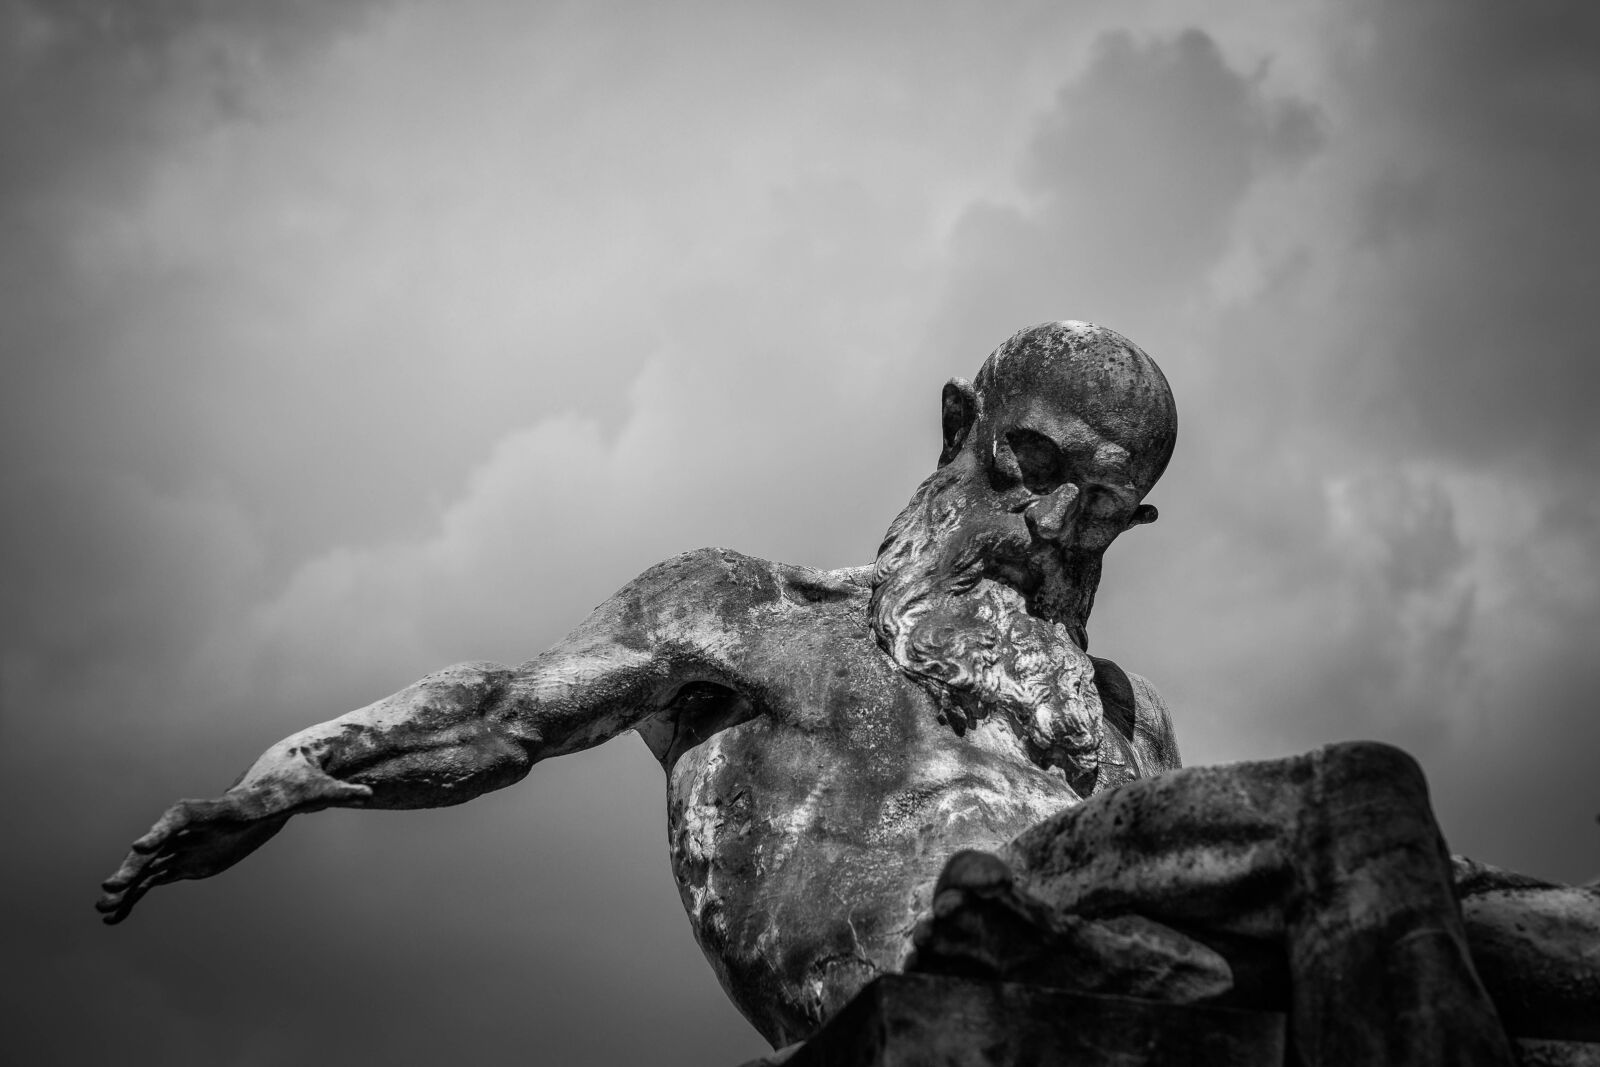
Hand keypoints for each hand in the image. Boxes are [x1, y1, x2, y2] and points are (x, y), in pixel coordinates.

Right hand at [97, 772, 370, 924]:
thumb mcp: (319, 787)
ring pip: (153, 864)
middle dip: (135, 863)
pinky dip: (138, 896)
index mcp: (226, 807)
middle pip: (161, 842)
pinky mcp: (191, 857)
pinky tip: (116, 917)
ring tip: (102, 909)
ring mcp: (192, 841)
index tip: (141, 844)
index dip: (164, 828)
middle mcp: (201, 823)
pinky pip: (158, 879)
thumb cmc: (300, 781)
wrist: (282, 777)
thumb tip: (368, 790)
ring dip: (129, 884)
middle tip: (109, 887)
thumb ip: (339, 790)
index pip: (188, 814)